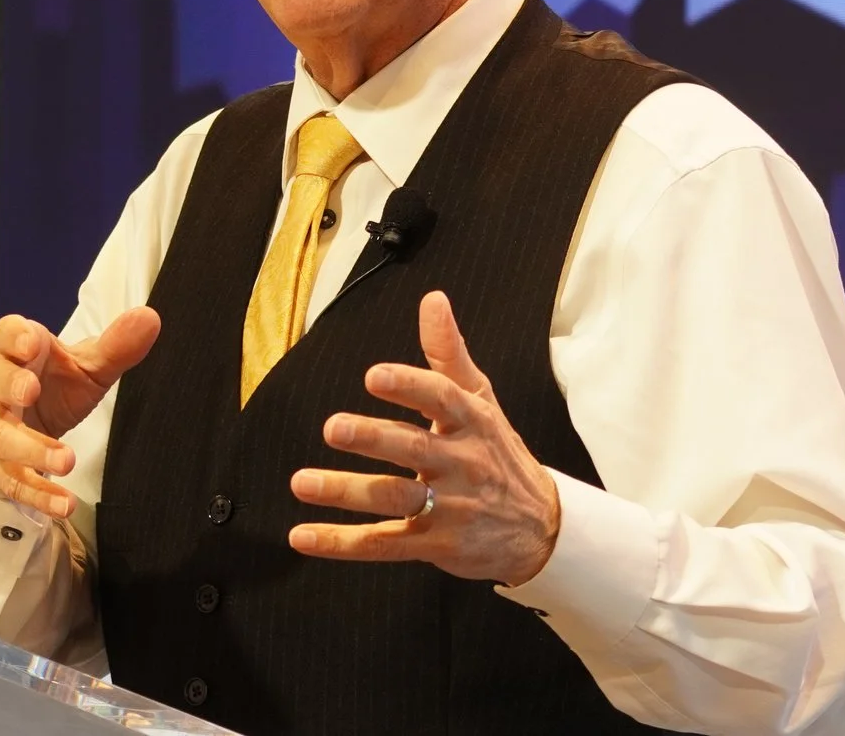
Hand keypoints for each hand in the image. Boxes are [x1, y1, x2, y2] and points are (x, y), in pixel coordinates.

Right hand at [0, 307, 159, 518]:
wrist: (15, 431)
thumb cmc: (51, 388)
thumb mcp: (84, 368)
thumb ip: (115, 346)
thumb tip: (149, 318)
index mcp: (17, 354)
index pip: (6, 334)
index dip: (15, 336)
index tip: (33, 342)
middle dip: (9, 385)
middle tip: (30, 391)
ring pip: (0, 437)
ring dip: (31, 449)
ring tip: (66, 460)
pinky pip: (13, 481)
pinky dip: (39, 494)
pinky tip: (65, 504)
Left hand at [288, 291, 562, 584]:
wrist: (542, 529)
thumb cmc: (499, 454)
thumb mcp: (482, 402)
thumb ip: (449, 353)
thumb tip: (432, 299)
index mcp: (471, 422)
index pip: (442, 399)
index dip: (409, 386)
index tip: (374, 376)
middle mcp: (462, 464)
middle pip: (414, 449)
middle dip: (373, 439)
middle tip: (332, 428)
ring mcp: (450, 508)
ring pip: (394, 497)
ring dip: (346, 492)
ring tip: (302, 482)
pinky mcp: (436, 545)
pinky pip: (384, 544)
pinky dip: (342, 543)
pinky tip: (304, 536)